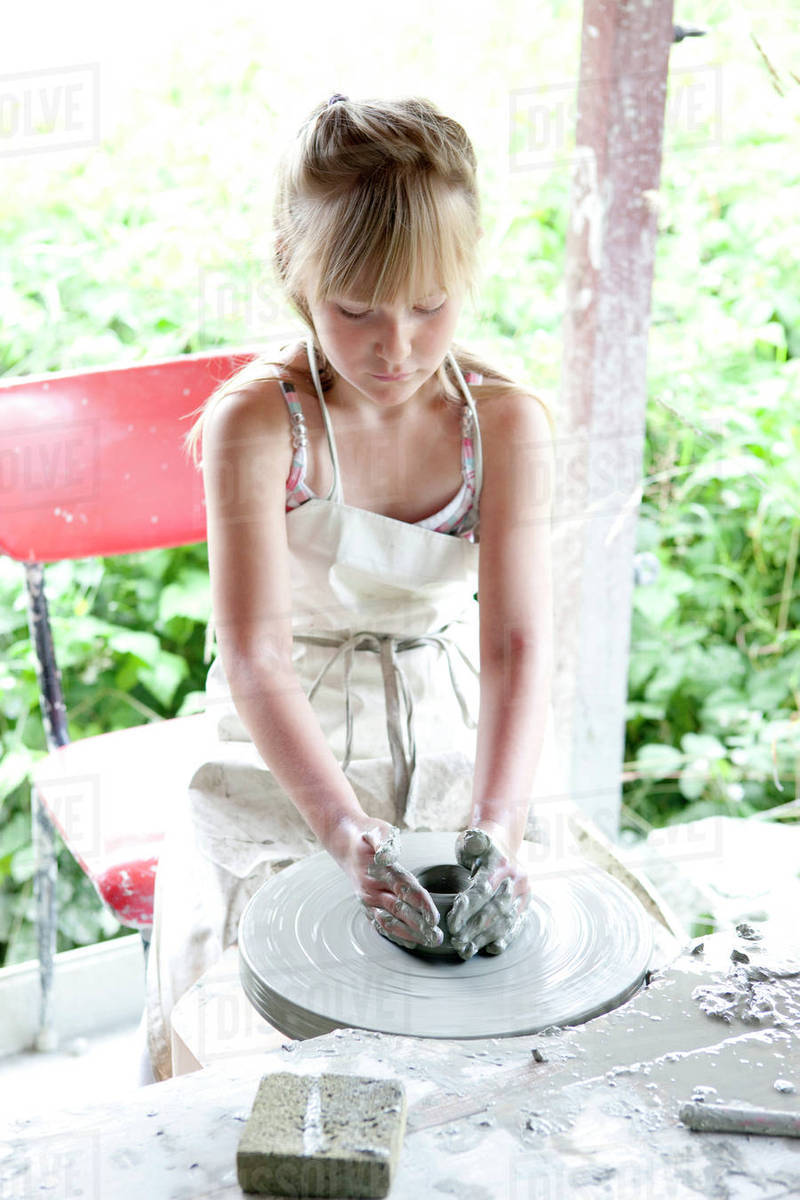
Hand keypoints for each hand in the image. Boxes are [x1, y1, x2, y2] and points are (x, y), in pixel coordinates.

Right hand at [335, 818, 443, 950]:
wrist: (342, 842)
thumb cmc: (367, 835)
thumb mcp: (378, 830)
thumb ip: (385, 842)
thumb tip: (388, 856)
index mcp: (380, 871)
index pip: (405, 890)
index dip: (421, 905)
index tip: (434, 918)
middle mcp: (373, 888)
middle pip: (400, 910)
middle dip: (419, 925)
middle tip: (437, 937)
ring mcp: (367, 899)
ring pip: (389, 921)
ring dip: (409, 934)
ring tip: (428, 942)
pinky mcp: (365, 904)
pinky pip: (379, 923)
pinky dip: (395, 934)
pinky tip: (410, 941)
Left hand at [446, 826, 530, 959]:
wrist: (502, 843)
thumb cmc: (480, 845)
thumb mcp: (473, 838)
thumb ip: (473, 841)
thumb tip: (474, 838)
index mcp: (501, 864)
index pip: (483, 890)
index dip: (467, 908)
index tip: (451, 922)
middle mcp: (516, 879)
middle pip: (494, 909)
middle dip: (474, 928)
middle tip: (456, 941)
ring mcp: (523, 893)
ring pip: (505, 921)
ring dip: (486, 938)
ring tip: (467, 950)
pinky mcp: (524, 904)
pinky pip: (516, 925)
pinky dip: (504, 939)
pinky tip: (491, 949)